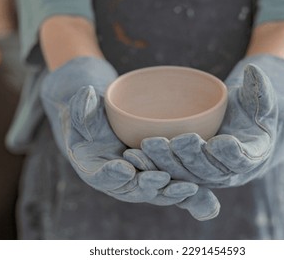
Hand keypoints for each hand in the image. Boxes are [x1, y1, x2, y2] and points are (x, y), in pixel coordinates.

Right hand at [41, 57, 220, 219]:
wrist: (102, 121)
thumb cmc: (89, 113)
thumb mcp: (81, 108)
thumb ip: (81, 105)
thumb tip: (87, 92)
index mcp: (93, 169)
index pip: (100, 176)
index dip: (111, 175)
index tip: (124, 168)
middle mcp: (117, 182)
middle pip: (132, 190)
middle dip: (147, 185)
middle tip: (161, 179)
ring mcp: (138, 182)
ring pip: (154, 192)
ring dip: (171, 192)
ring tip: (189, 187)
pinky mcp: (155, 176)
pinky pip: (169, 186)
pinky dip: (183, 190)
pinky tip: (202, 189)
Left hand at [139, 55, 283, 187]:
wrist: (237, 128)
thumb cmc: (250, 112)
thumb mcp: (259, 99)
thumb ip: (260, 88)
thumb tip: (254, 69)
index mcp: (251, 157)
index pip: (242, 159)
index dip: (232, 153)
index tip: (221, 142)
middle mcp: (226, 174)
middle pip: (208, 170)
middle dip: (192, 156)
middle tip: (178, 141)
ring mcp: (203, 177)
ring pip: (183, 174)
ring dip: (165, 163)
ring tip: (149, 145)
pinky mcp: (183, 174)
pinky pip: (166, 172)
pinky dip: (150, 165)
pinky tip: (133, 154)